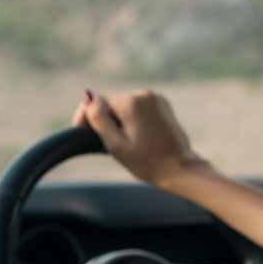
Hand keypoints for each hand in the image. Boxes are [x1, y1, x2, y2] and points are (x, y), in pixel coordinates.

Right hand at [72, 89, 209, 188]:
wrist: (180, 169)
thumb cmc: (147, 162)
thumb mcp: (116, 145)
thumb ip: (99, 119)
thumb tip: (88, 96)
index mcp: (132, 103)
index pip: (97, 102)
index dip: (87, 118)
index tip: (82, 133)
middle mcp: (145, 94)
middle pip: (112, 104)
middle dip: (106, 122)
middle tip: (106, 147)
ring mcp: (156, 98)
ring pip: (124, 106)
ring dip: (119, 122)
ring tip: (124, 144)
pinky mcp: (163, 105)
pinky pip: (139, 108)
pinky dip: (133, 120)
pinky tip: (136, 138)